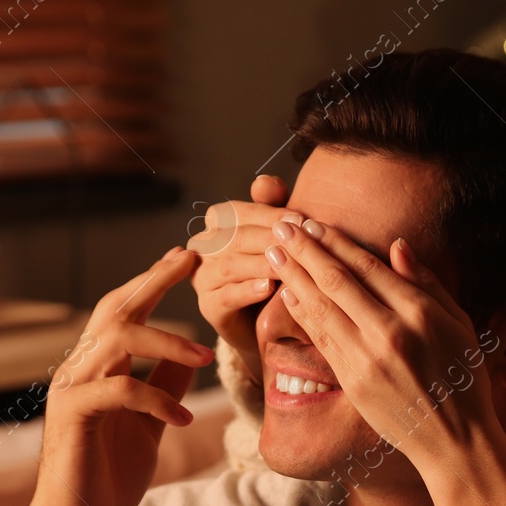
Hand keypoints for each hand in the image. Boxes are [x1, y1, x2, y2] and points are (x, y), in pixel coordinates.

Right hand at [27, 247, 214, 505]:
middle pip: (113, 308)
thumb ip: (164, 388)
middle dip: (153, 280)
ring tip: (203, 353)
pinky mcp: (72, 415)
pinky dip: (157, 398)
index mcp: (94, 369)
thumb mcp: (149, 426)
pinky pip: (120, 389)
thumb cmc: (108, 479)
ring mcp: (70, 389)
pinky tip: (184, 419)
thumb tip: (191, 358)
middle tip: (190, 259)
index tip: (184, 257)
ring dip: (166, 340)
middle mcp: (77, 370)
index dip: (151, 282)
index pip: (121, 311)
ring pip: (116, 338)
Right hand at [189, 174, 302, 383]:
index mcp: (217, 223)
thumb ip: (273, 206)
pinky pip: (226, 296)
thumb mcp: (279, 235)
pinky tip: (269, 288)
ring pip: (229, 265)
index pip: (239, 211)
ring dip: (262, 264)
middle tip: (301, 241)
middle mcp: (203, 247)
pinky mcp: (208, 307)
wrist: (270, 323)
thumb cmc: (277, 270)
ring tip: (288, 265)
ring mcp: (202, 278)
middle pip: (235, 237)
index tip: (303, 219)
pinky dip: (248, 290)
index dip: (271, 214)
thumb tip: (264, 181)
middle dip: (270, 237)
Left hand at [266, 218, 505, 505]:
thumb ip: (427, 283)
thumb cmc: (464, 377)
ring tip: (274, 253)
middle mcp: (391, 331)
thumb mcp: (459, 323)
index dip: (336, 242)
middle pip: (337, 280)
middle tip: (282, 227)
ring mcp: (368, 358)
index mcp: (419, 312)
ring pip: (322, 307)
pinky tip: (287, 293)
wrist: (456, 438)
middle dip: (306, 251)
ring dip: (294, 276)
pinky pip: (321, 338)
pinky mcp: (353, 381)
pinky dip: (302, 313)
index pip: (367, 266)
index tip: (313, 224)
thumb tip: (397, 246)